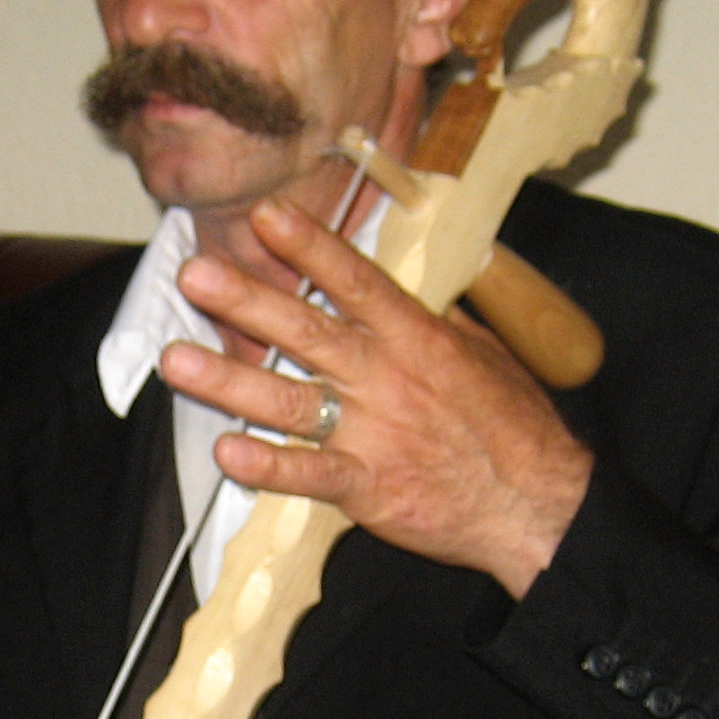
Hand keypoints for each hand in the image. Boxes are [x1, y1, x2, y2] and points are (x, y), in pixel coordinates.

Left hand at [159, 196, 593, 598]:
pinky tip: (229, 451)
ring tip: (178, 362)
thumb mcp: (481, 353)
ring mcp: (375, 433)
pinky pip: (311, 474)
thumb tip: (401, 289)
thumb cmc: (513, 427)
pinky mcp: (370, 487)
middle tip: (195, 276)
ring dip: (231, 380)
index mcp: (416, 337)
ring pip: (293, 399)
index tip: (266, 215)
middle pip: (308, 330)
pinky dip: (270, 465)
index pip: (355, 280)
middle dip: (248, 301)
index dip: (310, 245)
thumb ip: (432, 319)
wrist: (539, 503)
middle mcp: (388, 377)